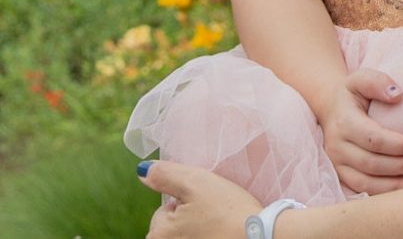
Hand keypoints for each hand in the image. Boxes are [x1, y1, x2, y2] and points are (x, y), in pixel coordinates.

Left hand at [141, 160, 255, 237]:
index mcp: (159, 234)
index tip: (206, 203)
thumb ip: (166, 175)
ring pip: (188, 235)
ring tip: (220, 225)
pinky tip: (224, 234)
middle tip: (214, 213)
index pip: (163, 210)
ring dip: (198, 230)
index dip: (184, 201)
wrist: (260, 236)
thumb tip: (142, 171)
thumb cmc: (228, 210)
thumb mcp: (196, 183)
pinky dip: (210, 236)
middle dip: (188, 218)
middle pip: (173, 227)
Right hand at [322, 67, 402, 194]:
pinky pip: (362, 191)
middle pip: (372, 163)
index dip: (400, 144)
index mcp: (344, 122)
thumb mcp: (360, 78)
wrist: (330, 108)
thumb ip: (377, 82)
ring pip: (366, 182)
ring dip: (395, 184)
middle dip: (402, 165)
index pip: (374, 138)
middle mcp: (337, 147)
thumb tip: (398, 95)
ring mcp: (337, 164)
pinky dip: (384, 192)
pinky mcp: (341, 176)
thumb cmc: (352, 93)